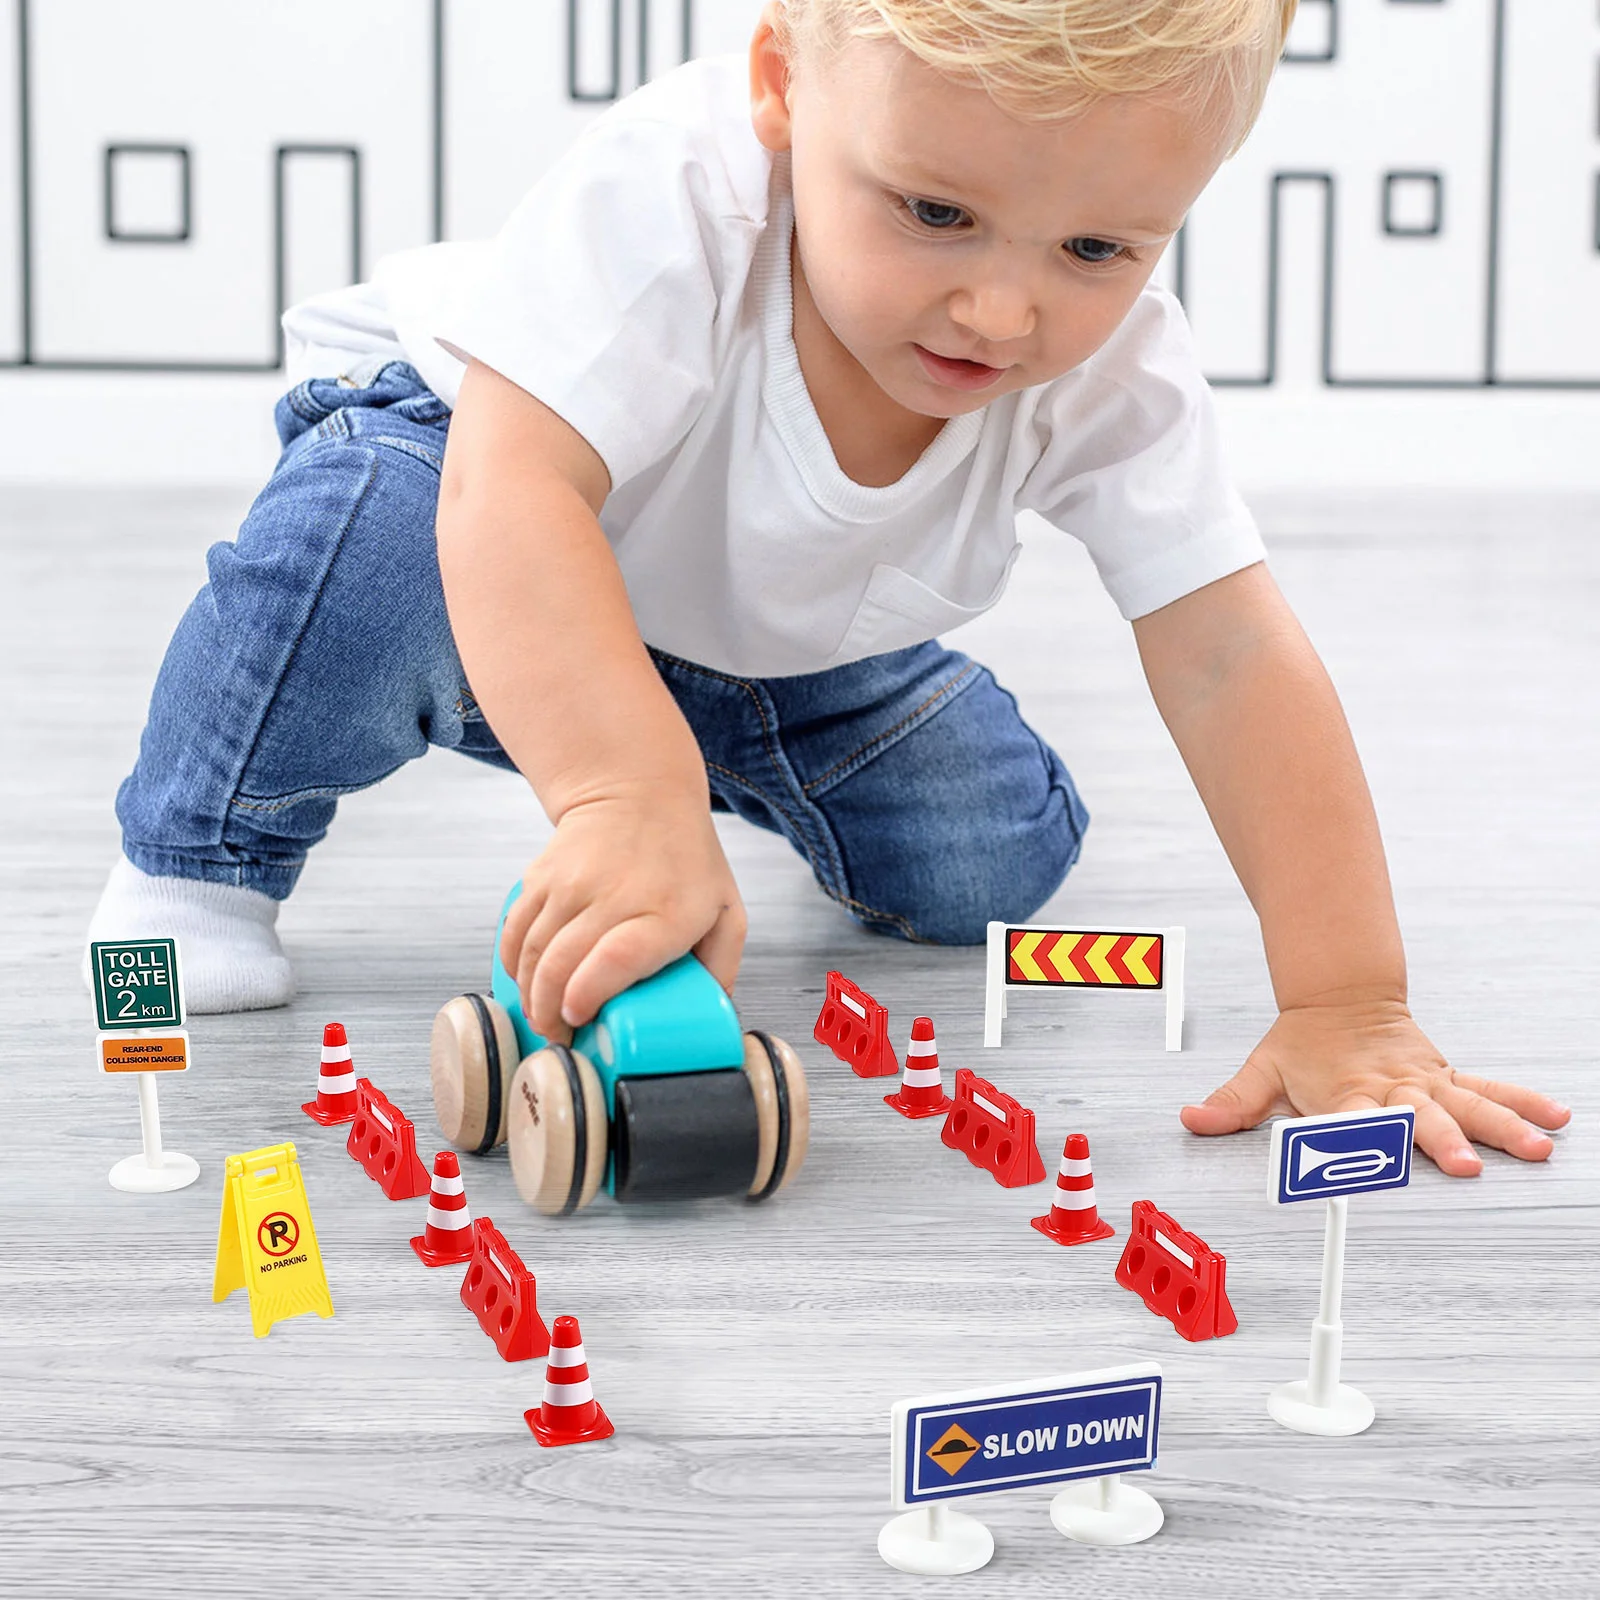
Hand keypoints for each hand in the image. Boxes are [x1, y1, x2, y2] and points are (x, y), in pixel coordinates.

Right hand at [498, 784, 745, 1040]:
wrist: (640, 792)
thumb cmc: (687, 861)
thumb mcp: (725, 911)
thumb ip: (720, 968)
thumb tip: (704, 1022)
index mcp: (666, 912)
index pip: (616, 958)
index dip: (587, 996)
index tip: (581, 1020)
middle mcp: (614, 894)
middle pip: (563, 965)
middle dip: (551, 1015)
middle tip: (561, 1038)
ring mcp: (571, 882)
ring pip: (532, 953)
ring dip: (530, 996)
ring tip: (545, 1018)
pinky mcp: (541, 876)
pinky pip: (515, 931)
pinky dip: (513, 965)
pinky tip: (527, 984)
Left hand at [1180, 999, 1569, 1174]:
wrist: (1338, 994)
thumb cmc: (1302, 1043)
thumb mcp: (1261, 1069)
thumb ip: (1232, 1102)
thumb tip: (1192, 1121)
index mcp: (1345, 1092)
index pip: (1351, 1120)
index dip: (1361, 1140)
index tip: (1374, 1159)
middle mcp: (1390, 1088)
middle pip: (1418, 1116)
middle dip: (1442, 1140)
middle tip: (1467, 1165)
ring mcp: (1424, 1082)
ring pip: (1467, 1103)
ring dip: (1502, 1125)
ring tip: (1538, 1147)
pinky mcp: (1446, 1077)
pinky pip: (1490, 1088)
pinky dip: (1523, 1100)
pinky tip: (1556, 1118)